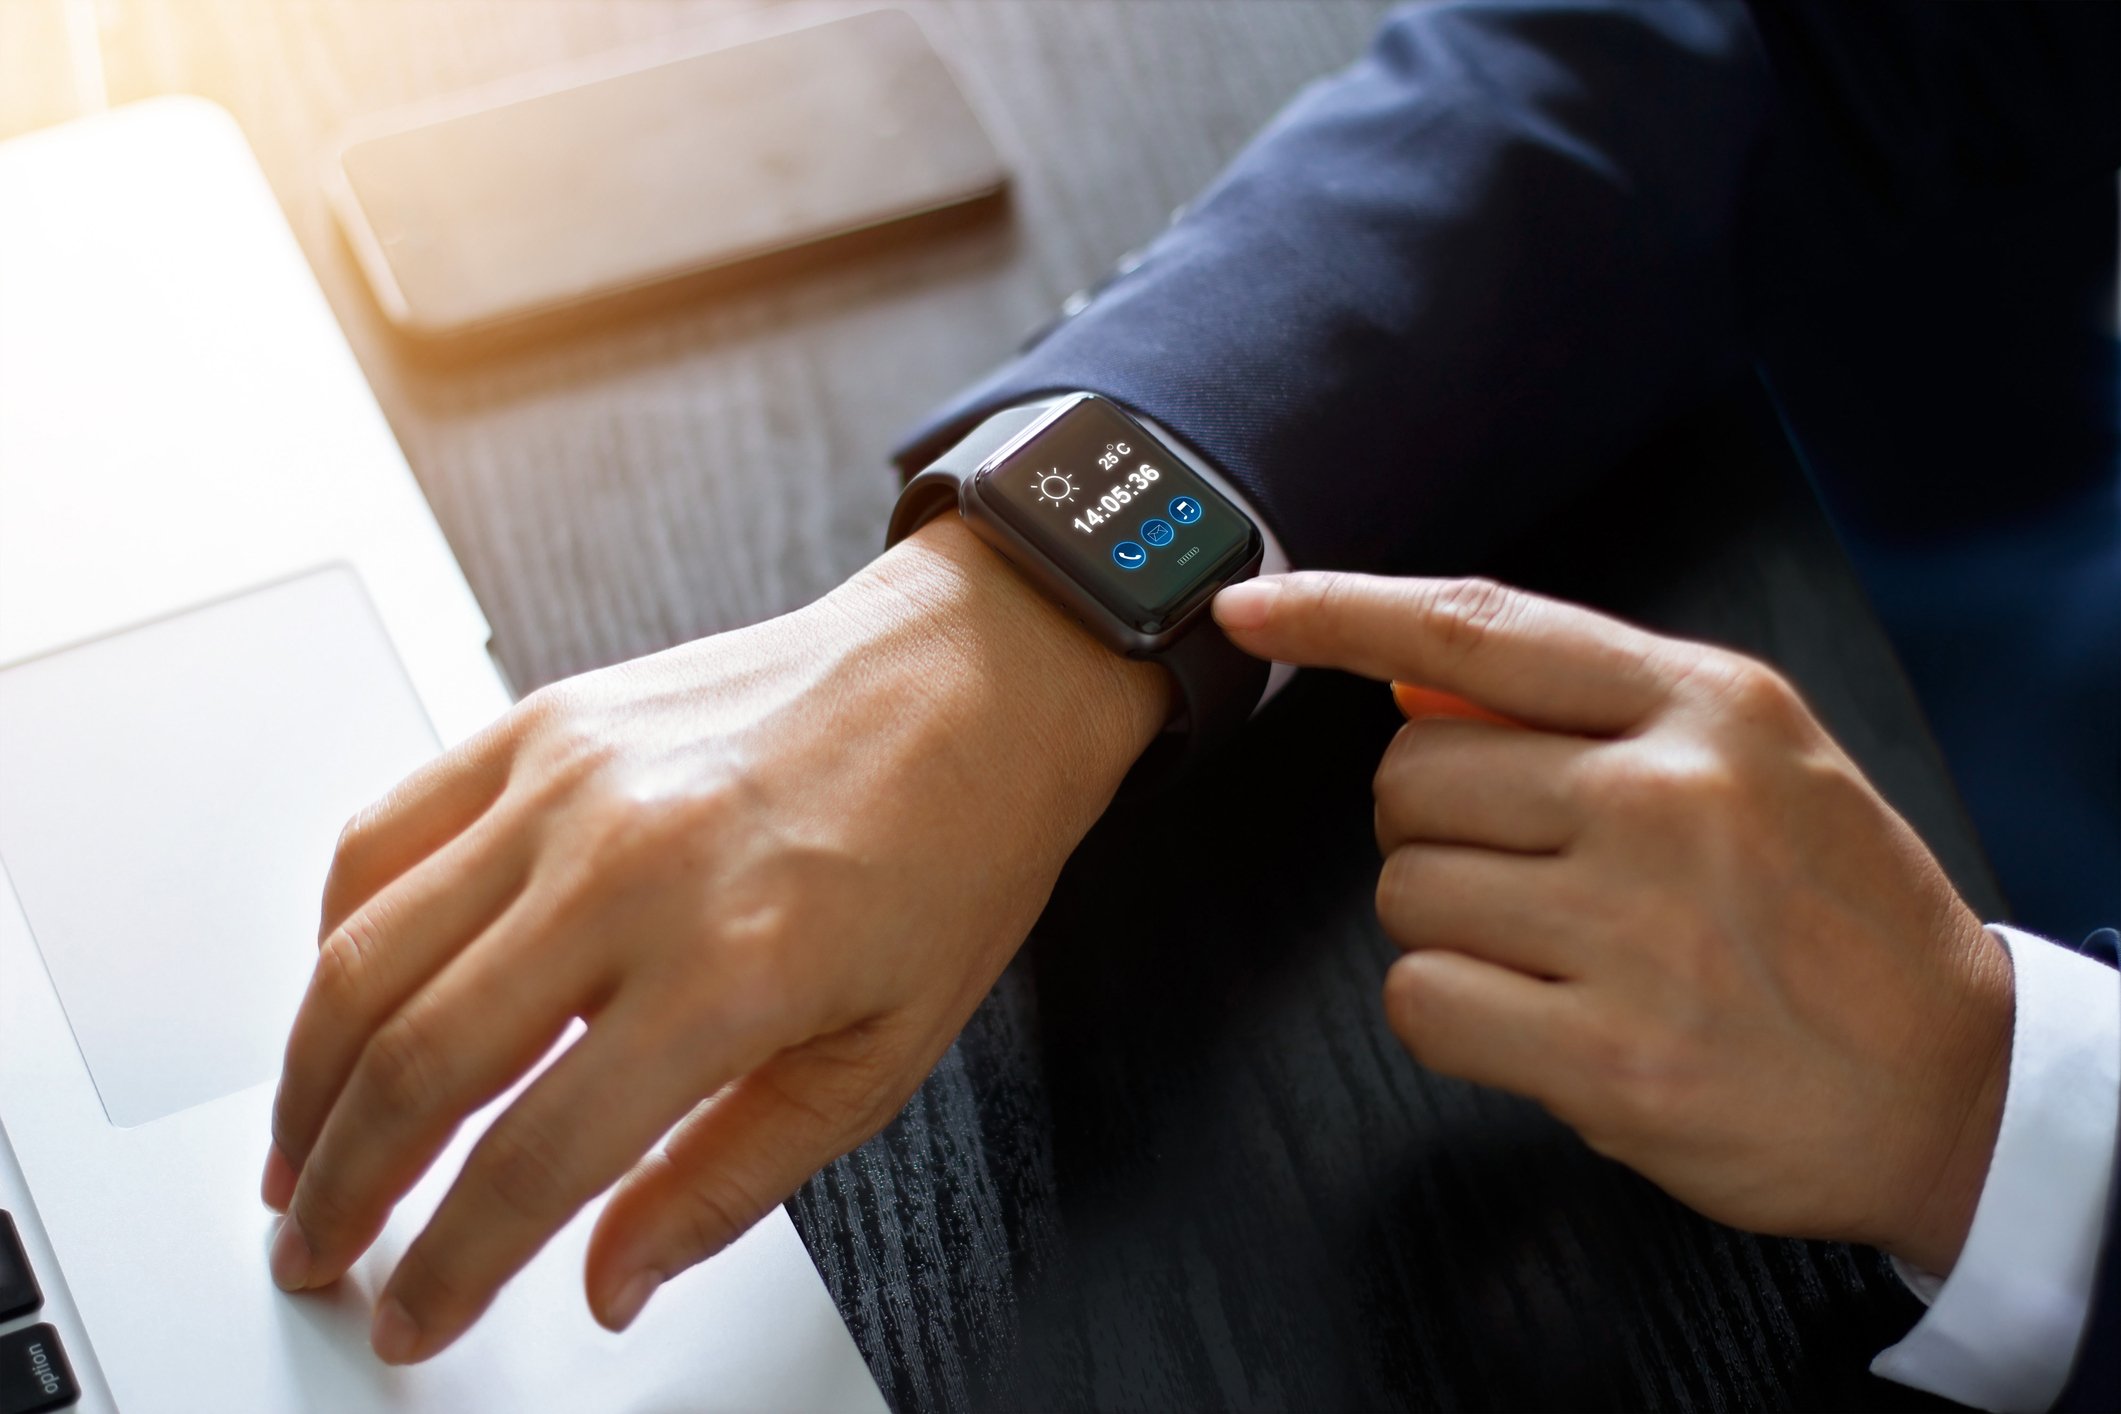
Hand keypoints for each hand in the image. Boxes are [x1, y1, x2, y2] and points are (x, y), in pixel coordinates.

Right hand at [262, 517, 1166, 1362]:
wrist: (977, 678)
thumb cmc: (952, 852)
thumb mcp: (881, 1057)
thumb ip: (730, 1181)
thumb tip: (612, 1278)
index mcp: (731, 971)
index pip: (533, 1161)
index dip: (450, 1264)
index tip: (415, 1312)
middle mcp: (631, 871)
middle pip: (416, 1065)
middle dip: (341, 1188)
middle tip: (315, 1249)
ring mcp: (572, 784)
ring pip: (366, 952)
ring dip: (309, 1077)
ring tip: (301, 1149)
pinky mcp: (546, 722)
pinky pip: (387, 832)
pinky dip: (338, 929)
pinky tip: (348, 996)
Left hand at [1213, 573, 2012, 1273]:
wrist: (1950, 1085)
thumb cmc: (1836, 915)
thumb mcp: (1752, 761)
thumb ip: (1586, 713)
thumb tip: (1406, 685)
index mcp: (1706, 706)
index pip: (1476, 630)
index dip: (1342, 612)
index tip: (1249, 604)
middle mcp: (1666, 799)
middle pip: (1410, 781)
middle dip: (1437, 830)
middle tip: (1531, 874)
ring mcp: (1637, 930)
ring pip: (1406, 893)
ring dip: (1453, 928)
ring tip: (1565, 955)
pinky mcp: (1608, 1057)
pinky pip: (1422, 1002)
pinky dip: (1455, 1014)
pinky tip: (1545, 1021)